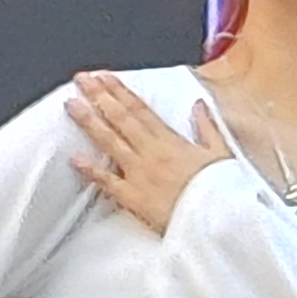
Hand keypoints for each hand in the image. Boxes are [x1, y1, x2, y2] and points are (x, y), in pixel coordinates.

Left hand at [64, 72, 233, 235]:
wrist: (222, 220)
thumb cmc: (225, 190)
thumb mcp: (222, 154)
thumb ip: (208, 128)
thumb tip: (198, 105)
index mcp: (173, 141)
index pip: (141, 110)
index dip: (120, 92)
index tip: (104, 77)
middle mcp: (152, 153)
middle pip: (121, 119)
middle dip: (99, 97)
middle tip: (82, 80)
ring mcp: (140, 174)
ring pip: (110, 143)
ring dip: (89, 122)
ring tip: (71, 105)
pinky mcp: (135, 198)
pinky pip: (109, 182)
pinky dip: (91, 171)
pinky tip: (74, 158)